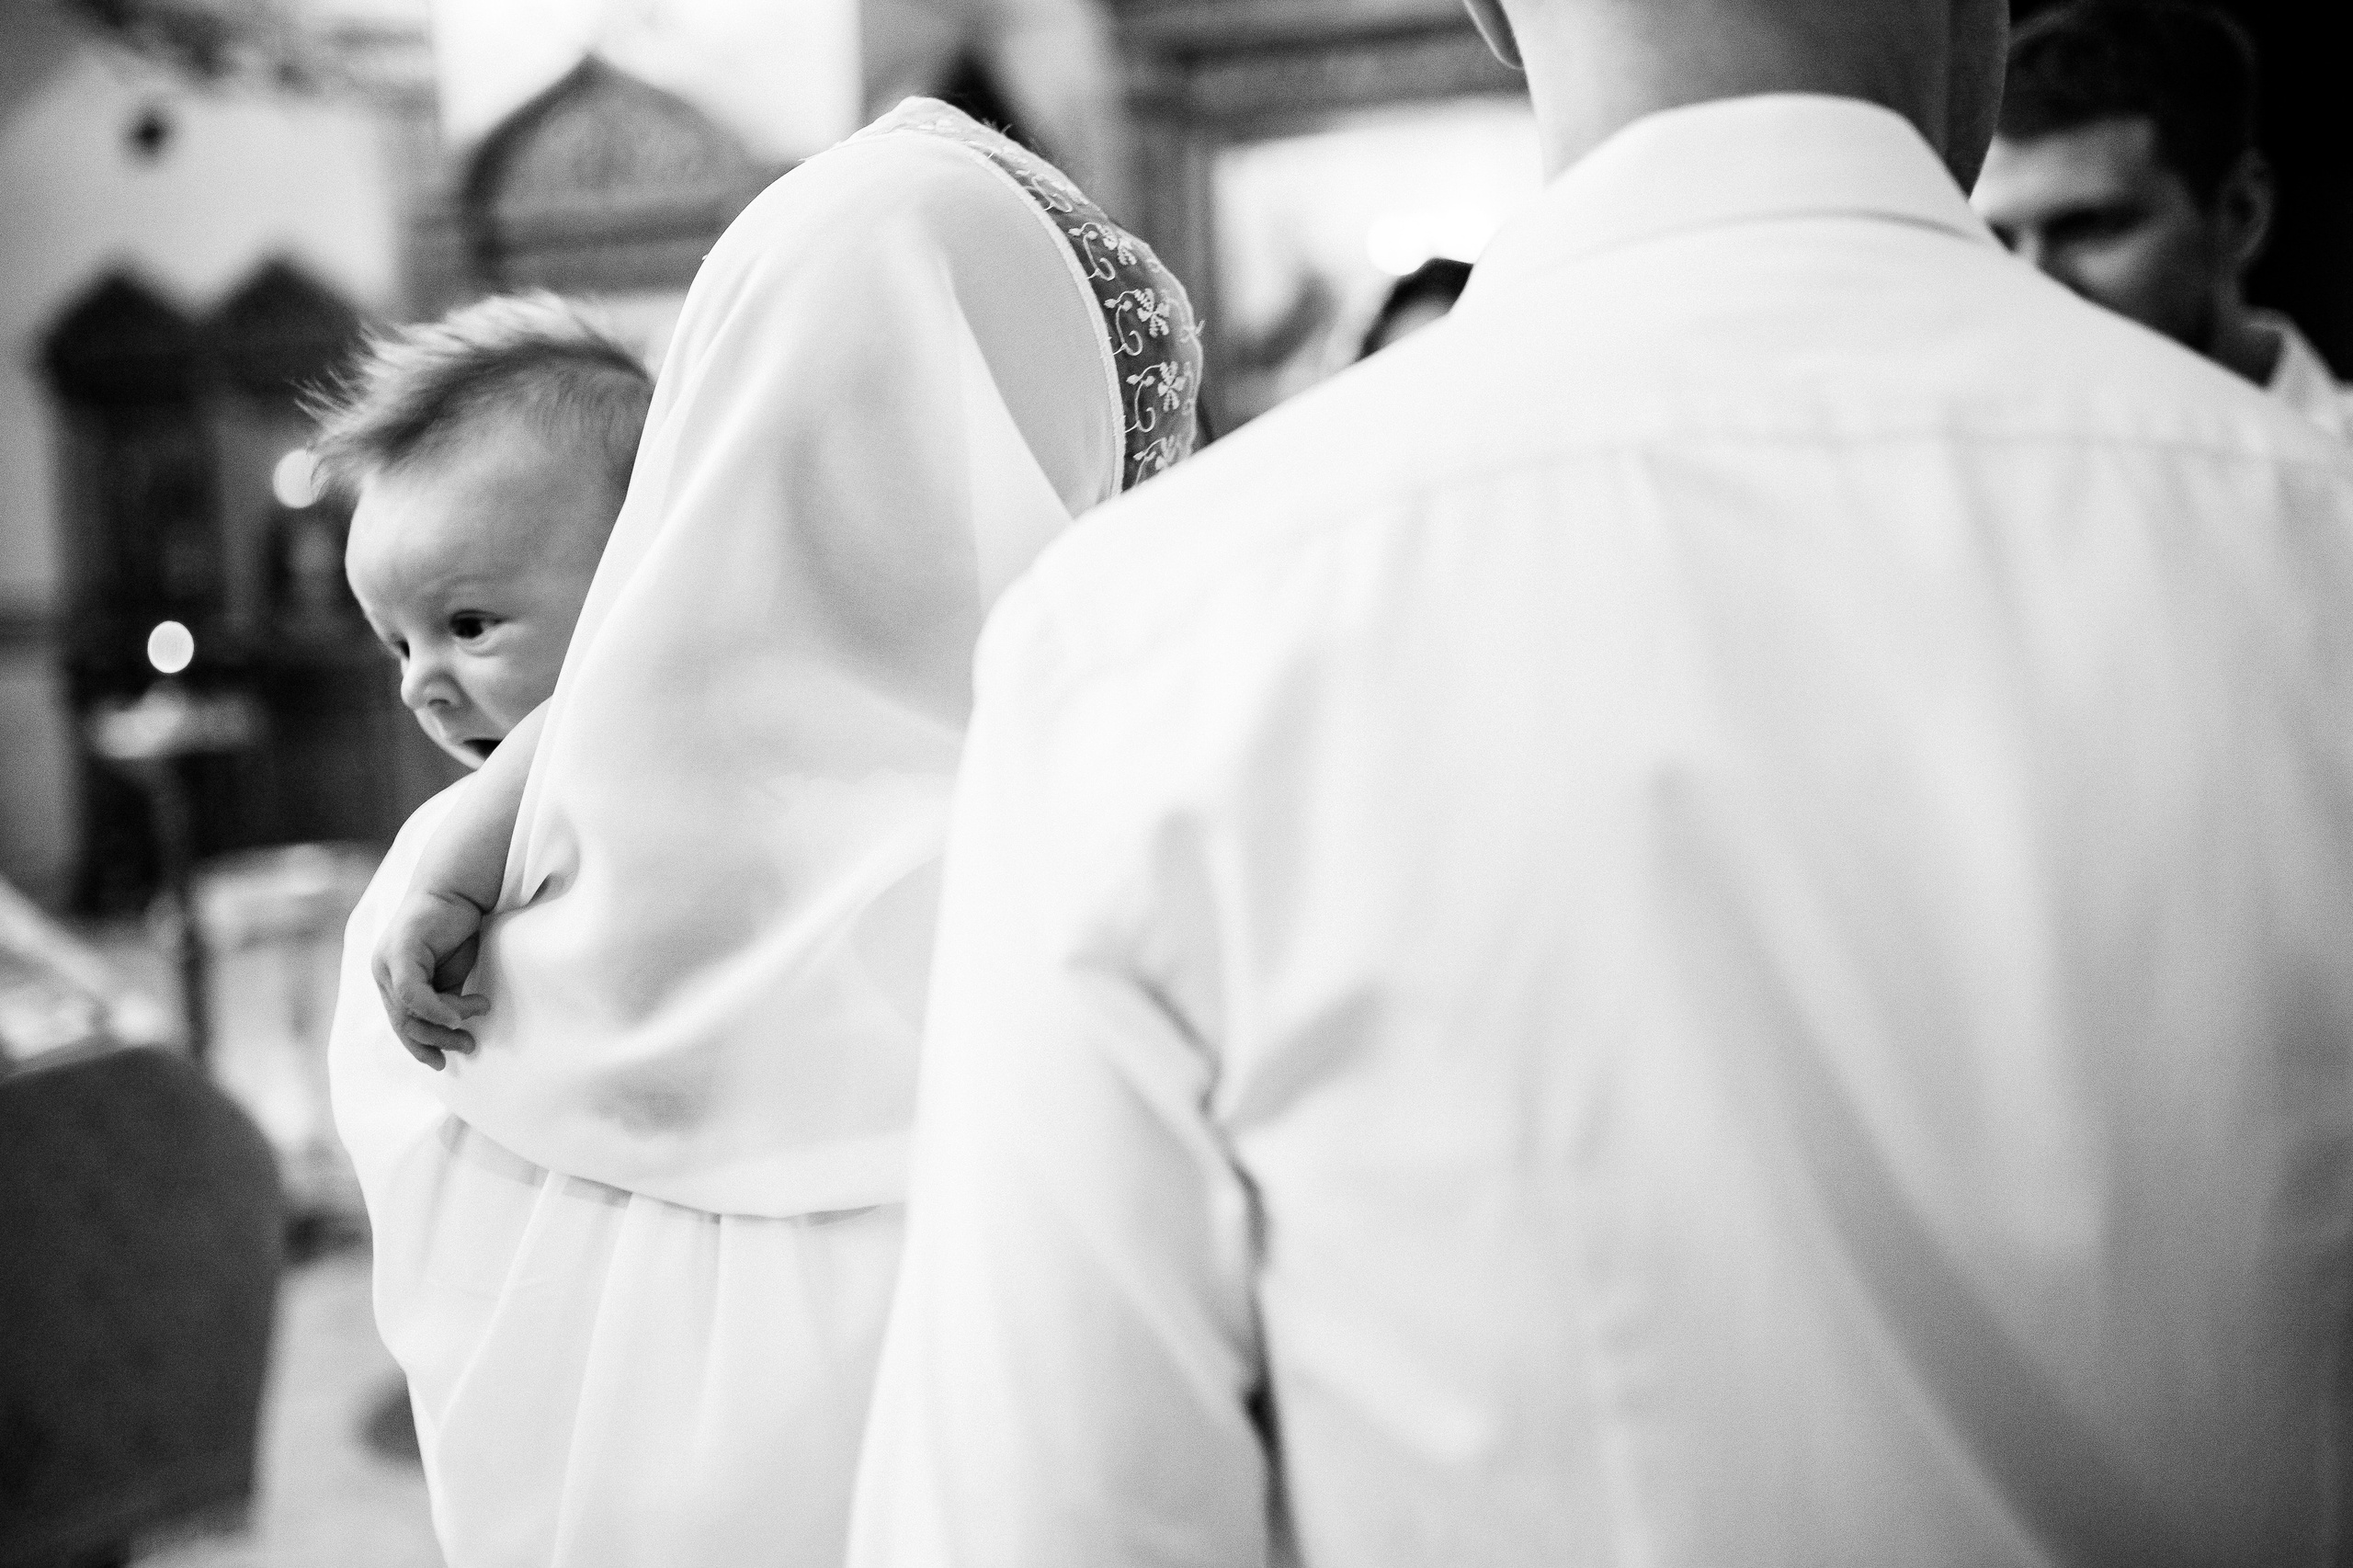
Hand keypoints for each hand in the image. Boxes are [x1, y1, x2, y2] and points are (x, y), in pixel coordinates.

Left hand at [373, 889, 491, 1069]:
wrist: (458, 888)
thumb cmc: (457, 927)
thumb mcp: (450, 973)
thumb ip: (444, 998)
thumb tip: (453, 1030)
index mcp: (391, 979)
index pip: (401, 1024)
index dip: (420, 1047)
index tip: (443, 1062)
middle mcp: (383, 972)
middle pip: (403, 1024)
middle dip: (436, 1041)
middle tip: (468, 1045)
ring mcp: (386, 963)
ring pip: (408, 1013)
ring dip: (446, 1023)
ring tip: (476, 1015)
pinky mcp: (399, 953)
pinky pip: (412, 995)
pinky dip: (437, 1009)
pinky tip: (460, 1012)